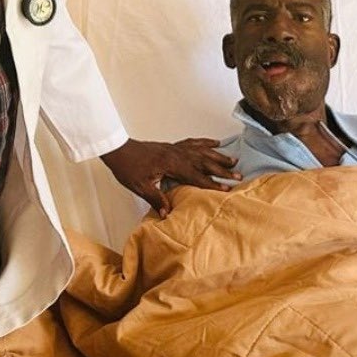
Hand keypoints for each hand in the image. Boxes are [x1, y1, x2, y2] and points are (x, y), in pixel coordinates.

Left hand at [100, 137, 240, 216]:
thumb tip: (167, 214)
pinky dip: (205, 142)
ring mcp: (175, 148)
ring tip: (233, 160)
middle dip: (222, 170)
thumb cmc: (127, 168)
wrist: (118, 149)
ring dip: (218, 156)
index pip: (196, 176)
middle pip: (204, 162)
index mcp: (171, 165)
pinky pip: (193, 142)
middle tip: (238, 175)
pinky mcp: (172, 145)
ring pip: (202, 151)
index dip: (212, 184)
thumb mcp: (140, 186)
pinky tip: (215, 142)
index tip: (227, 189)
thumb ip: (156, 199)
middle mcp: (176, 154)